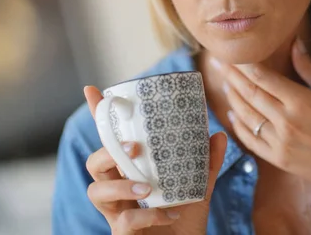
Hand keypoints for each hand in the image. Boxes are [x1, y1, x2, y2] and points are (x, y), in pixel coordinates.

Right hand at [84, 86, 226, 234]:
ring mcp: (116, 213)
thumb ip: (206, 163)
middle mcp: (118, 190)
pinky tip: (169, 214)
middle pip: (93, 163)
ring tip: (147, 186)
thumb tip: (219, 135)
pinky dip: (148, 216)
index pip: (110, 141)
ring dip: (120, 185)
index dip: (98, 117)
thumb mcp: (198, 188)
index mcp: (130, 172)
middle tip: (135, 148)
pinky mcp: (122, 234)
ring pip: (96, 190)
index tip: (91, 89)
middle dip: (107, 151)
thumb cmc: (184, 220)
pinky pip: (124, 221)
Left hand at [211, 38, 310, 191]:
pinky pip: (250, 140)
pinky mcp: (278, 159)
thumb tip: (295, 43)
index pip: (263, 77)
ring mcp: (280, 142)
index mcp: (301, 101)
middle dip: (233, 77)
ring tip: (226, 84)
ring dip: (233, 98)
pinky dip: (238, 126)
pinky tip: (233, 114)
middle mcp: (286, 121)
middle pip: (250, 94)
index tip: (234, 55)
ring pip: (246, 116)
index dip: (245, 65)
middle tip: (220, 65)